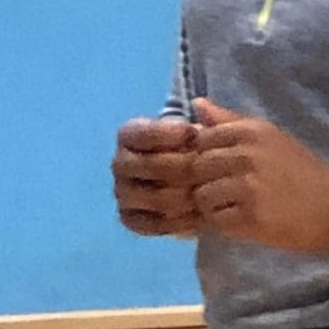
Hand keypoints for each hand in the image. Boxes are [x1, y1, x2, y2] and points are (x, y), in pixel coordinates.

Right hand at [112, 118, 199, 237]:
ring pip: (152, 197)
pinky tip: (197, 217)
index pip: (143, 134)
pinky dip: (175, 222)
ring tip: (207, 194)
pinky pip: (149, 224)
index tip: (194, 133)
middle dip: (183, 167)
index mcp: (129, 135)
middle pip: (149, 166)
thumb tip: (201, 105)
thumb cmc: (193, 148)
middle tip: (207, 170)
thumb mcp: (203, 130)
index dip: (168, 133)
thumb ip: (206, 118)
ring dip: (183, 197)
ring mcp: (122, 192)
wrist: (191, 180)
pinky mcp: (128, 217)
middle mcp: (120, 163)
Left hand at [191, 99, 328, 254]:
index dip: (203, 155)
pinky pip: (214, 220)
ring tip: (232, 206)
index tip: (217, 167)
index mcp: (250, 131)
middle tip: (223, 190)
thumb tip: (196, 104)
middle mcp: (247, 155)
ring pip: (201, 195)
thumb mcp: (268, 136)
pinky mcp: (250, 218)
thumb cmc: (298, 169)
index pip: (201, 139)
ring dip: (211, 205)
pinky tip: (239, 220)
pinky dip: (221, 224)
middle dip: (203, 181)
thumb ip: (229, 120)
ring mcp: (248, 187)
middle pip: (197, 167)